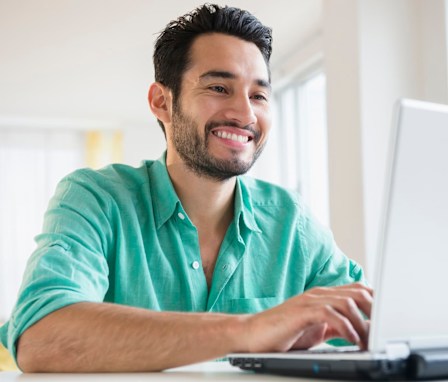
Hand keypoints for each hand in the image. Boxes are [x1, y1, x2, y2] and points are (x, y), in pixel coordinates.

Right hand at [242, 283, 372, 352]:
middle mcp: (319, 294)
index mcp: (323, 296)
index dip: (376, 302)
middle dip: (375, 311)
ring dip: (364, 323)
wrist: (253, 335)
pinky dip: (347, 328)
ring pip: (348, 302)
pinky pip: (332, 314)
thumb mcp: (317, 329)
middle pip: (358, 292)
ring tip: (369, 341)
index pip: (357, 289)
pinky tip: (352, 340)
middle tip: (382, 331)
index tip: (388, 319)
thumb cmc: (283, 333)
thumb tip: (361, 329)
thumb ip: (337, 325)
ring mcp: (310, 301)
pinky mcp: (302, 311)